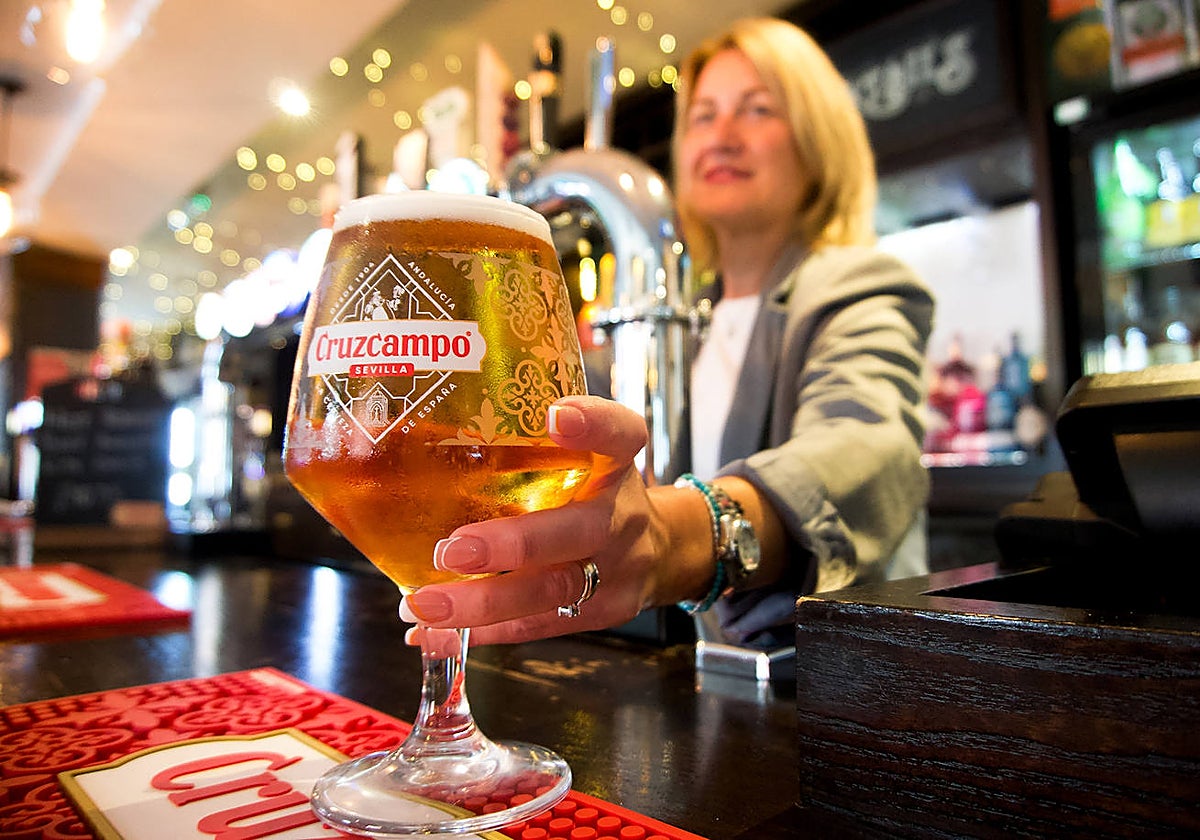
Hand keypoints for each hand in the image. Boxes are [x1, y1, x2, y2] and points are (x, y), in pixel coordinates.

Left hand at [399, 394, 665, 644]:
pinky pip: (542, 625)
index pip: (619, 433)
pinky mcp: (606, 611)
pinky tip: (438, 633)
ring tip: (427, 604)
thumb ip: (525, 444)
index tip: (557, 416)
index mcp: (617, 462)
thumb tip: (409, 440)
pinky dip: (486, 631)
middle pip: (580, 530)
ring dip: (486, 602)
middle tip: (452, 550)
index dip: (593, 424)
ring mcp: (619, 570)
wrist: (663, 549)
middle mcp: (624, 514)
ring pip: (554, 591)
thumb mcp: (583, 457)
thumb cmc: (597, 493)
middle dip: (514, 544)